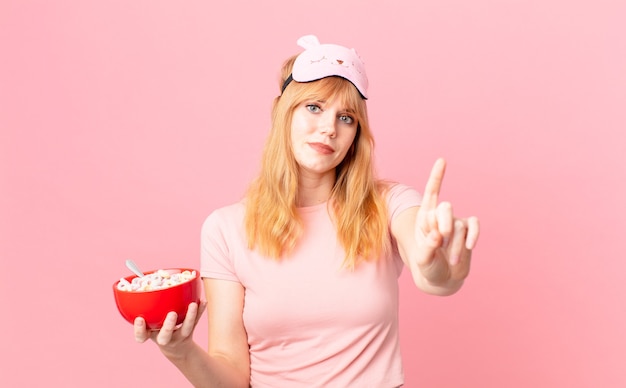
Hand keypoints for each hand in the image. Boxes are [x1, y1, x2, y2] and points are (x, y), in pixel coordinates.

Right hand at [134, 301, 205, 358]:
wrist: (177, 348)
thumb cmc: (158, 330)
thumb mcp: (149, 325)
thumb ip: (146, 312)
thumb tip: (142, 287)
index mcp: (151, 335)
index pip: (142, 336)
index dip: (139, 329)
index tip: (139, 319)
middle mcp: (165, 338)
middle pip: (165, 336)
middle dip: (168, 326)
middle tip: (172, 314)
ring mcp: (179, 337)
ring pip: (186, 328)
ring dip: (190, 316)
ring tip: (193, 304)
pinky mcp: (190, 332)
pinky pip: (196, 321)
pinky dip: (200, 310)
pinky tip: (203, 301)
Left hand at [414, 158, 479, 285]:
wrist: (442, 279)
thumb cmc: (428, 267)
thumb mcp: (423, 260)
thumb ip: (427, 248)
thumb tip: (437, 236)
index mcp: (424, 219)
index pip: (431, 194)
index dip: (437, 177)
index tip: (442, 161)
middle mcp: (439, 217)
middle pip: (445, 208)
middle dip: (444, 223)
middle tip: (440, 239)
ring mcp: (454, 223)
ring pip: (458, 225)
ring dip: (454, 244)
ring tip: (450, 260)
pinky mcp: (467, 232)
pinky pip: (474, 225)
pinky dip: (473, 235)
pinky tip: (469, 247)